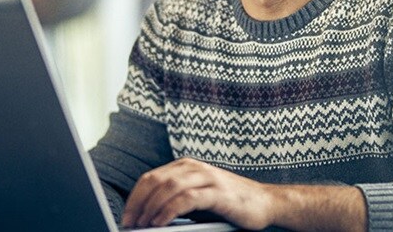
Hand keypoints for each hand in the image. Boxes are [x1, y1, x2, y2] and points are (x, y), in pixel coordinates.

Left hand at [121, 157, 272, 228]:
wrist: (265, 203)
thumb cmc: (230, 203)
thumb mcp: (199, 196)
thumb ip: (177, 198)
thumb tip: (147, 215)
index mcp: (187, 166)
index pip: (151, 177)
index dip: (135, 197)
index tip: (126, 216)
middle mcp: (195, 168)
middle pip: (156, 181)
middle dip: (138, 203)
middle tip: (129, 223)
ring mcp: (207, 178)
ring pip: (168, 187)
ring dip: (151, 208)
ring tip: (142, 225)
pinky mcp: (218, 193)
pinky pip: (186, 199)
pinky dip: (168, 211)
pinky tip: (160, 223)